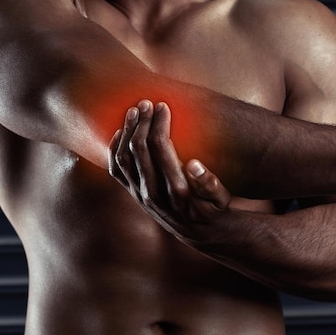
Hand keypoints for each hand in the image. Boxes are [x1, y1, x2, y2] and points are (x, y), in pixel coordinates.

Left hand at [108, 100, 230, 244]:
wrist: (198, 231)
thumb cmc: (213, 207)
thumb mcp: (220, 198)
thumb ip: (209, 183)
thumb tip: (193, 165)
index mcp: (176, 192)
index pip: (161, 149)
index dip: (159, 124)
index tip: (164, 106)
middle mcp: (153, 195)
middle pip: (138, 150)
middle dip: (143, 122)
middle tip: (148, 103)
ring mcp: (140, 195)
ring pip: (124, 158)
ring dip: (127, 131)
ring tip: (134, 110)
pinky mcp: (133, 194)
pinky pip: (116, 170)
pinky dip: (114, 148)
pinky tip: (120, 131)